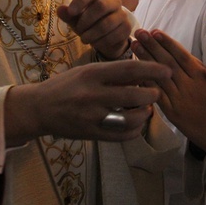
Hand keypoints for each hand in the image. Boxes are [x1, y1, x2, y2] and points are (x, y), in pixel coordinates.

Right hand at [4, 60, 170, 144]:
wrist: (38, 109)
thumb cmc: (65, 86)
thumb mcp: (85, 71)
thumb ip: (110, 72)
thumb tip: (141, 71)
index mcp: (92, 74)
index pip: (129, 69)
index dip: (151, 69)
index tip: (167, 70)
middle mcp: (93, 94)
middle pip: (134, 95)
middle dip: (152, 94)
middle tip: (156, 93)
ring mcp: (92, 116)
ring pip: (130, 118)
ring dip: (145, 114)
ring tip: (146, 109)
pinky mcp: (91, 134)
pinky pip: (121, 135)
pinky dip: (134, 130)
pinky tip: (136, 124)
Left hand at [57, 0, 131, 59]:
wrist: (108, 39)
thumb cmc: (90, 24)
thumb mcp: (77, 19)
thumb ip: (69, 15)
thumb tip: (60, 9)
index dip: (80, 1)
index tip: (70, 12)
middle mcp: (114, 1)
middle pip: (100, 6)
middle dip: (86, 20)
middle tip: (78, 30)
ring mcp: (123, 14)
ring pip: (106, 23)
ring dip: (92, 33)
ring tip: (84, 39)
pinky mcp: (127, 28)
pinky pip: (113, 35)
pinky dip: (100, 42)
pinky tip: (95, 43)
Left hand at [132, 29, 205, 151]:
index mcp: (202, 78)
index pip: (181, 56)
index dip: (167, 43)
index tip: (155, 32)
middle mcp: (187, 86)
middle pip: (166, 62)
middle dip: (151, 45)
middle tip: (138, 32)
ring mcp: (178, 100)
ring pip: (158, 75)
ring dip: (144, 59)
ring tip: (134, 45)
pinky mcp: (172, 112)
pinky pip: (156, 94)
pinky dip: (145, 83)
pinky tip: (136, 73)